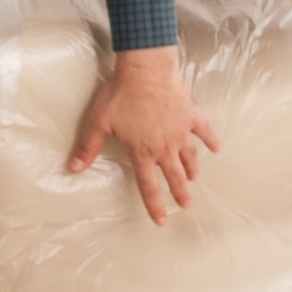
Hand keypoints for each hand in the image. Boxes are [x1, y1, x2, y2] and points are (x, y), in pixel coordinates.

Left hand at [68, 45, 220, 225]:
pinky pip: (204, 131)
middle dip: (181, 193)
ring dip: (193, 169)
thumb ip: (88, 147)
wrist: (146, 69)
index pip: (149, 186)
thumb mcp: (99, 122)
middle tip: (187, 205)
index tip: (162, 221)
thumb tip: (74, 168)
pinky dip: (211, 140)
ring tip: (194, 178)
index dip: (155, 206)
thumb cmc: (121, 94)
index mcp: (142, 152)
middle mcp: (164, 146)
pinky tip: (216, 147)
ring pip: (190, 157)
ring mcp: (180, 131)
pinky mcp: (190, 115)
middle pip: (175, 176)